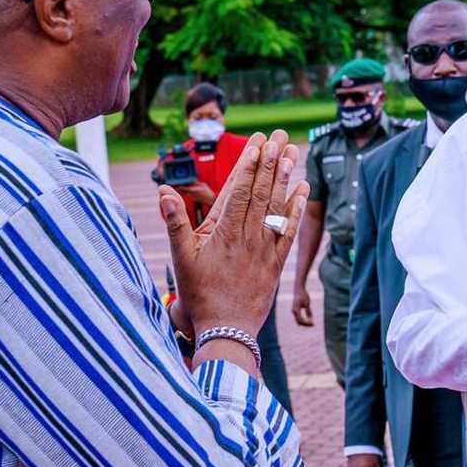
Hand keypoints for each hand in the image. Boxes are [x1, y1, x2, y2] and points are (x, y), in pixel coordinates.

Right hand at [160, 130, 309, 338]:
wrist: (227, 330)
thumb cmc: (199, 295)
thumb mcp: (180, 259)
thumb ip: (175, 223)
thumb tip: (164, 191)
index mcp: (225, 233)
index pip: (241, 190)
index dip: (251, 164)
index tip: (258, 142)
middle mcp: (248, 237)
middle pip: (263, 192)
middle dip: (272, 161)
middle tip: (279, 136)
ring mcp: (265, 249)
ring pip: (278, 207)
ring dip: (286, 178)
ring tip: (292, 152)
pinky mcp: (276, 263)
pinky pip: (289, 231)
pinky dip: (297, 209)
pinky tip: (303, 189)